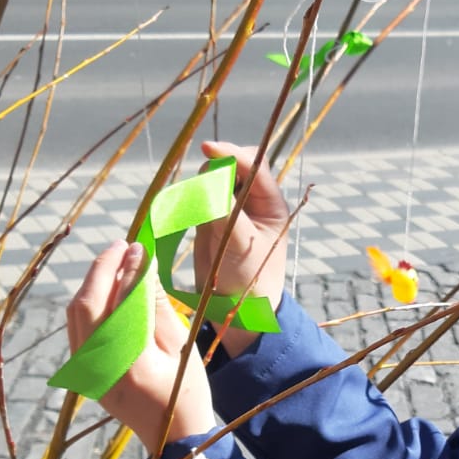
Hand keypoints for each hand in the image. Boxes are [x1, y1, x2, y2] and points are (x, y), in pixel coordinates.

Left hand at [67, 241, 214, 456]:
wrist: (174, 437)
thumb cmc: (187, 391)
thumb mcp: (180, 345)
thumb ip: (156, 304)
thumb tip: (142, 263)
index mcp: (129, 361)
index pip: (120, 300)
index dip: (127, 268)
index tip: (138, 245)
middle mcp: (98, 365)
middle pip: (86, 304)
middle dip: (102, 269)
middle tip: (123, 246)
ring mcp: (86, 371)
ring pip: (76, 314)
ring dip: (93, 284)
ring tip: (117, 263)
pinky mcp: (84, 373)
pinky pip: (78, 329)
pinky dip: (90, 305)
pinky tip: (108, 290)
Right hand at [196, 141, 288, 356]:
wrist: (236, 310)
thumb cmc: (250, 280)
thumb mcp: (241, 244)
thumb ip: (225, 212)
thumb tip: (208, 182)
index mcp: (270, 204)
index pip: (254, 165)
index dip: (232, 153)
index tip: (209, 149)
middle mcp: (252, 201)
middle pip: (233, 165)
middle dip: (217, 166)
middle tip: (203, 182)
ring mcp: (231, 208)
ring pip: (213, 179)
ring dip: (203, 184)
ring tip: (198, 209)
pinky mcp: (211, 219)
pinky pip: (199, 197)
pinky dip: (192, 198)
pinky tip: (187, 209)